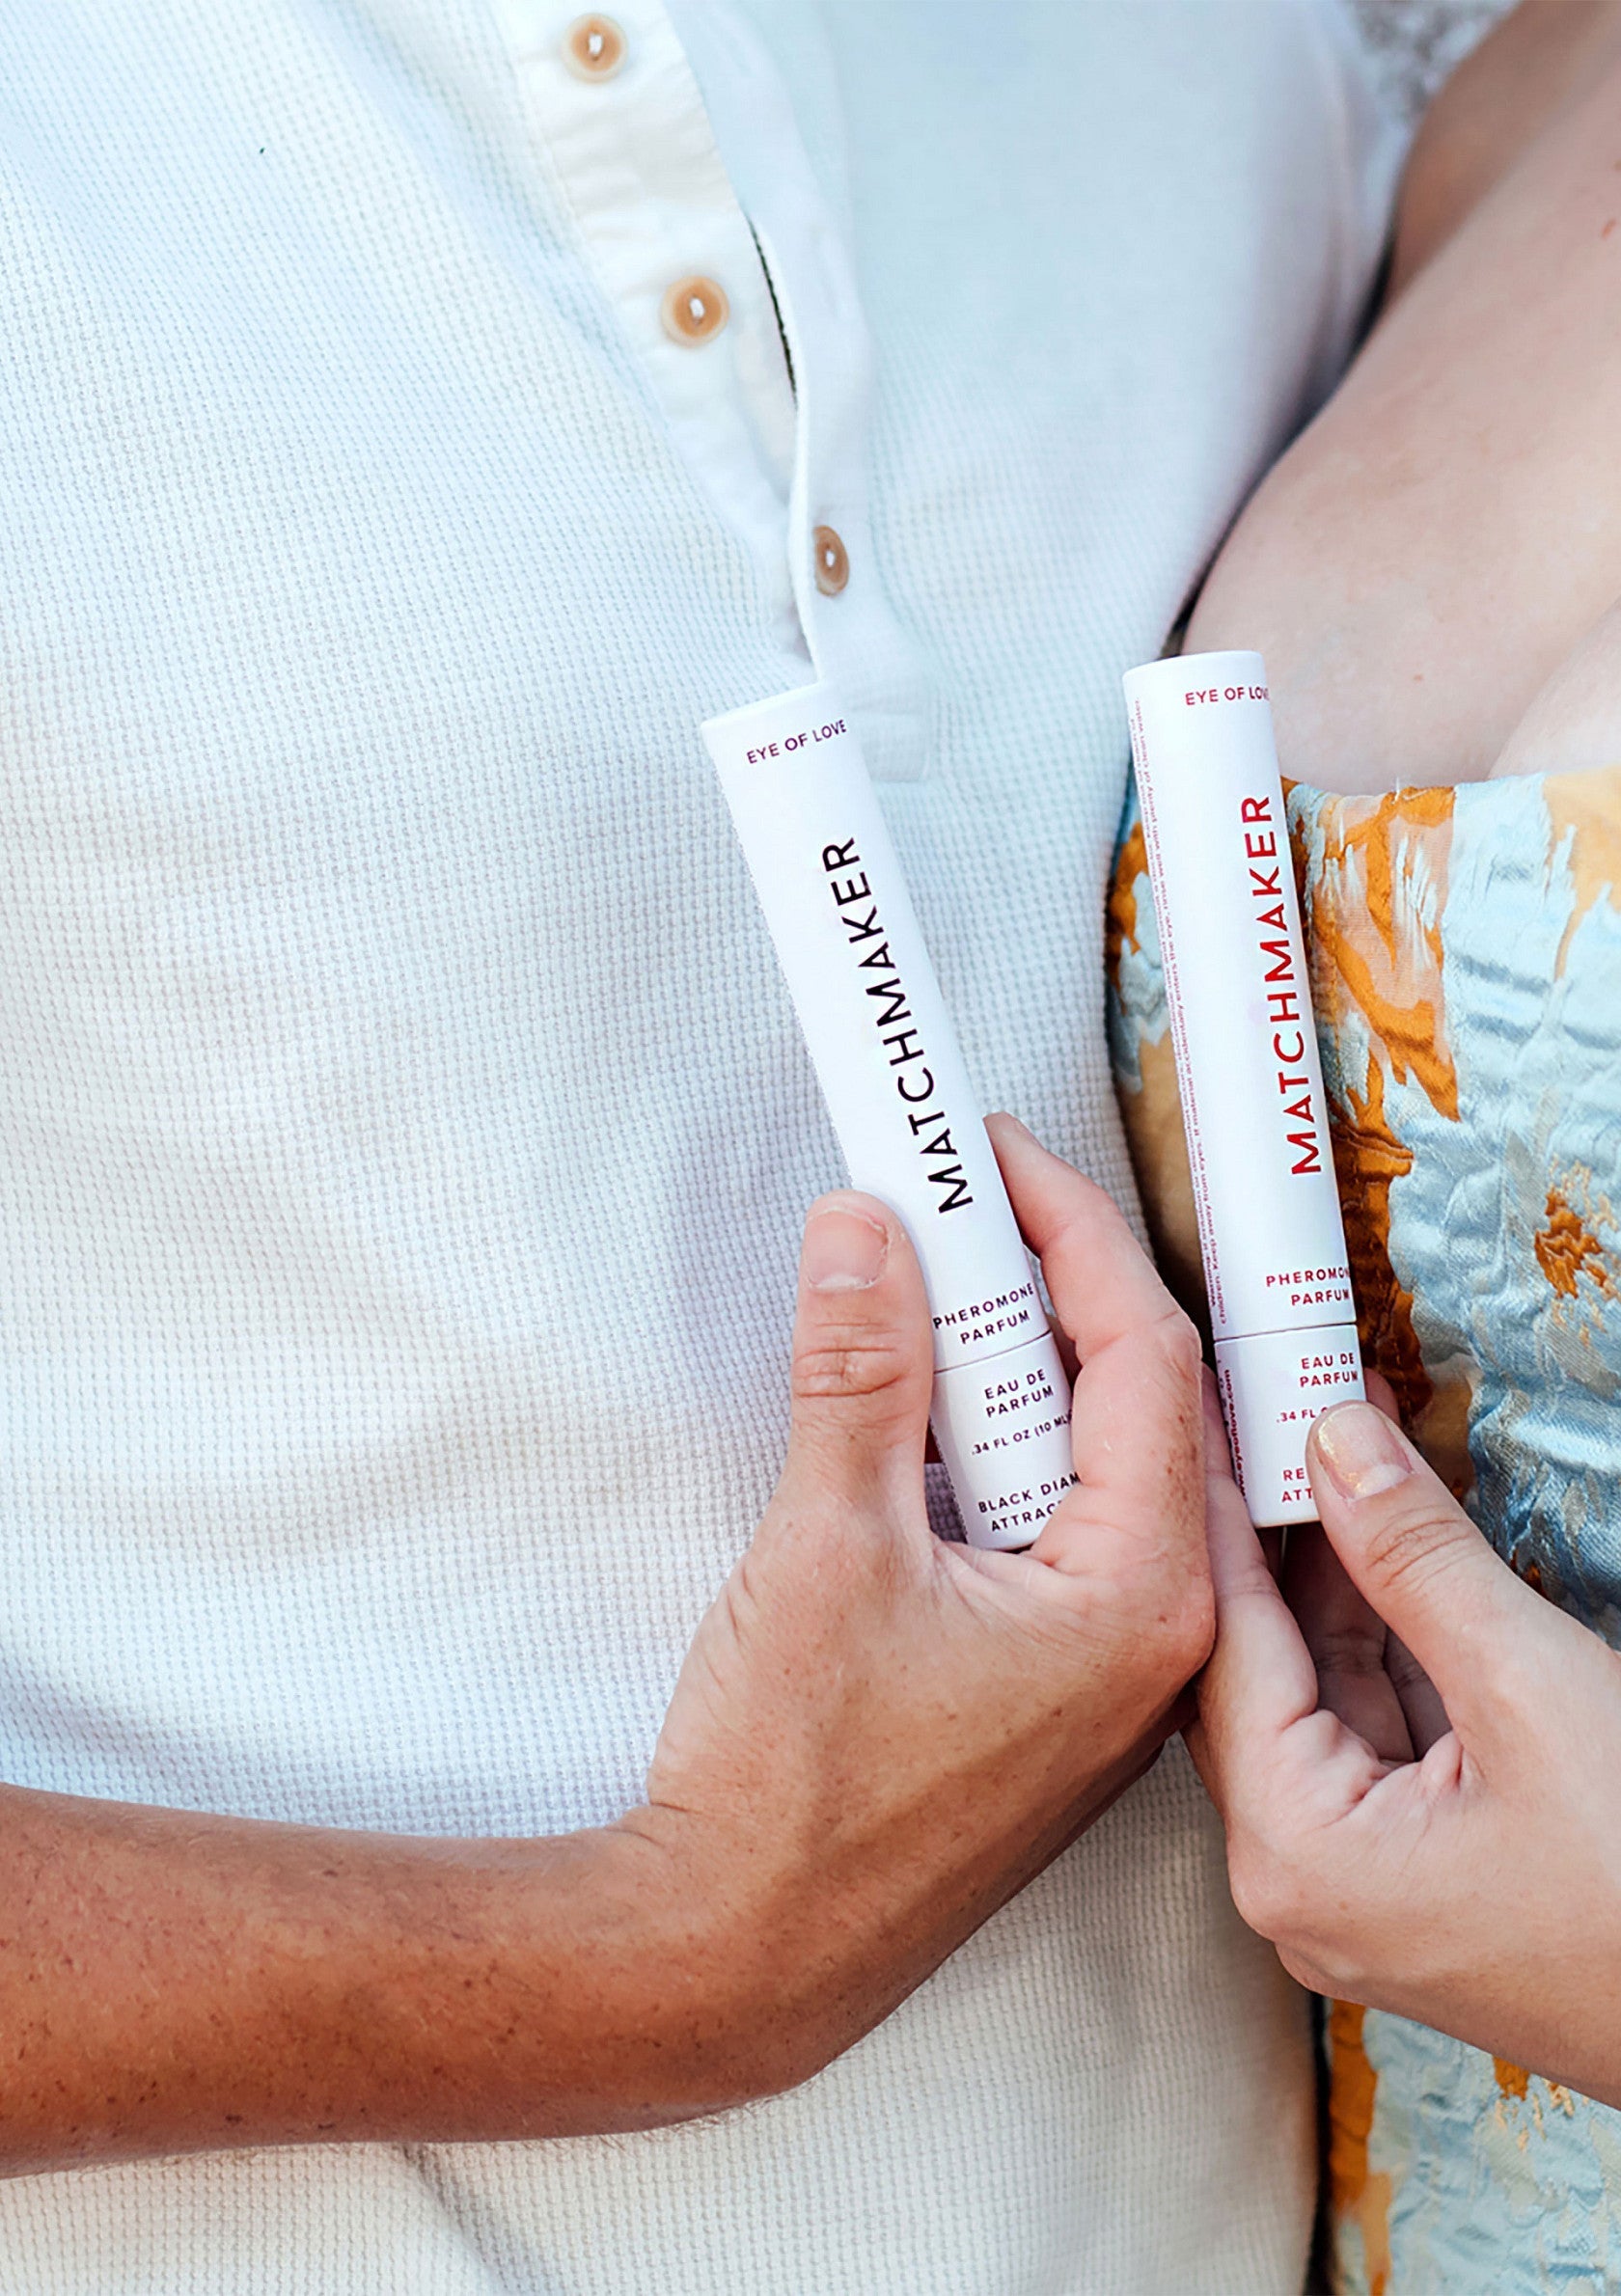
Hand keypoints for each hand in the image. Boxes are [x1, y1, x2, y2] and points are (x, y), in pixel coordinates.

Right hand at [628, 1115, 1211, 2106]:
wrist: (738, 1951)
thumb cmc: (793, 1783)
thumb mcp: (825, 1546)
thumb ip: (857, 1372)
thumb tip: (864, 1228)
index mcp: (1142, 1596)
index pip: (1144, 1356)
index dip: (1071, 1231)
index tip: (992, 1154)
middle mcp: (1155, 1633)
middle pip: (1130, 1401)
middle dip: (1038, 1286)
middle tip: (946, 1202)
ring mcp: (1108, 1671)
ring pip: (1087, 1463)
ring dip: (1006, 1367)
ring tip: (921, 1285)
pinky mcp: (1049, 1689)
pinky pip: (1051, 1526)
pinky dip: (991, 1450)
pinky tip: (916, 1409)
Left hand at [1189, 1381, 1620, 2104]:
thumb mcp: (1528, 1686)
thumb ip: (1413, 1556)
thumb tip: (1336, 1440)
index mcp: (1293, 1854)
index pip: (1225, 1641)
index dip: (1225, 1511)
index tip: (1210, 1413)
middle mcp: (1299, 1884)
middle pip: (1260, 1668)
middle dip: (1282, 1534)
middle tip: (1276, 1413)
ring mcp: (1358, 1891)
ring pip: (1323, 1695)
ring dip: (1341, 1579)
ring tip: (1342, 1453)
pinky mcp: (1420, 1883)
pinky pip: (1379, 1737)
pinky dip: (1391, 1643)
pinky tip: (1393, 1550)